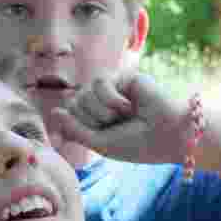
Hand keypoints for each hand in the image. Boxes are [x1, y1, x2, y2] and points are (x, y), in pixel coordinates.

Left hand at [48, 70, 188, 164]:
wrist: (167, 135)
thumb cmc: (136, 144)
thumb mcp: (99, 143)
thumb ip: (75, 129)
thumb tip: (53, 112)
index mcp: (94, 120)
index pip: (67, 115)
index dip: (79, 127)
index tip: (101, 135)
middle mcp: (100, 103)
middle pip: (73, 104)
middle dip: (92, 120)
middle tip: (115, 126)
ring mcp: (111, 89)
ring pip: (84, 93)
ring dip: (102, 111)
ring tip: (124, 116)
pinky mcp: (122, 76)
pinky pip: (99, 82)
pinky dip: (111, 99)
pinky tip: (128, 106)